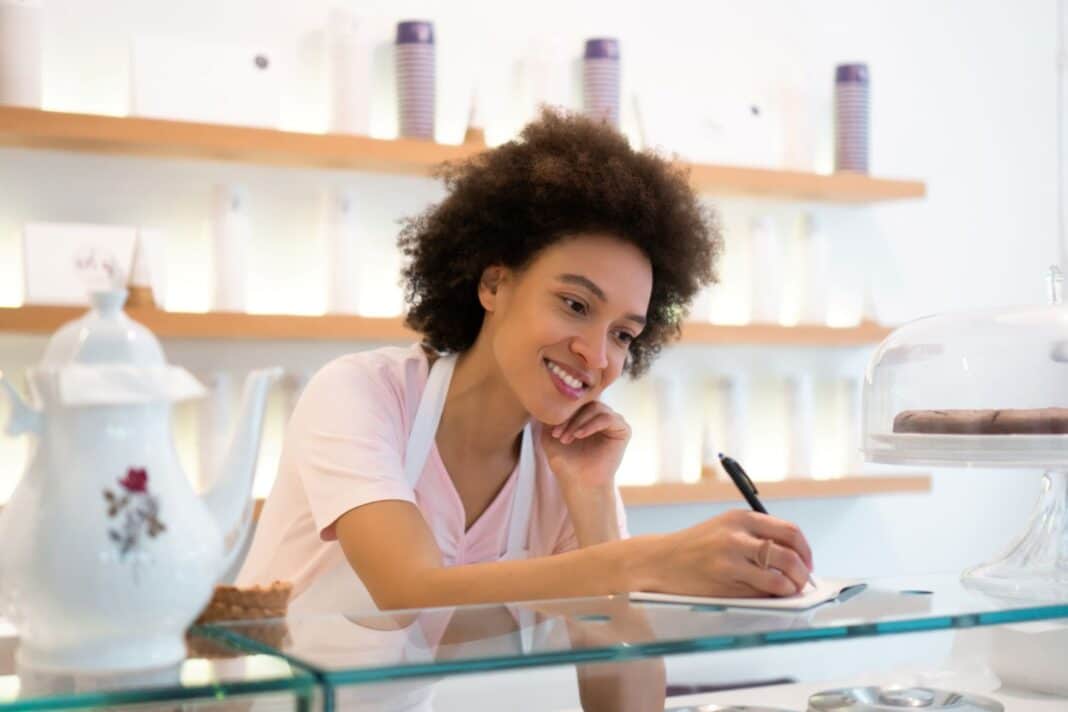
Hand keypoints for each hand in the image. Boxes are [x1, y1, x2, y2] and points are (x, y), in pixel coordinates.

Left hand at [539, 401, 628, 490]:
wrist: (579, 483)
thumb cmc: (566, 462)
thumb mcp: (550, 436)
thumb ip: (549, 417)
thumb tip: (546, 398)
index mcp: (586, 414)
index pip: (576, 402)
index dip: (563, 412)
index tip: (551, 431)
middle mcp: (601, 415)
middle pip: (585, 403)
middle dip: (570, 418)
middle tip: (558, 435)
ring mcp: (613, 422)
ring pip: (595, 408)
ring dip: (579, 422)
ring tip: (568, 438)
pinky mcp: (623, 430)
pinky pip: (608, 417)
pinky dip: (592, 424)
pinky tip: (580, 435)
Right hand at [640, 510, 813, 596]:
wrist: (662, 560)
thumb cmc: (697, 545)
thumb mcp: (726, 527)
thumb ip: (757, 535)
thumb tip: (796, 557)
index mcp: (741, 518)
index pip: (789, 532)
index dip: (805, 550)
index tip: (807, 562)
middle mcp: (737, 537)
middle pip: (788, 556)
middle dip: (802, 573)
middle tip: (802, 581)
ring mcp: (730, 562)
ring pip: (778, 579)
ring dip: (790, 588)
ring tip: (788, 591)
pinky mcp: (724, 585)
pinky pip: (760, 594)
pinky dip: (770, 597)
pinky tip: (767, 595)